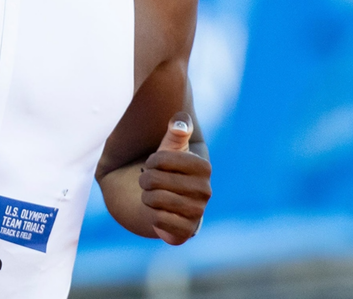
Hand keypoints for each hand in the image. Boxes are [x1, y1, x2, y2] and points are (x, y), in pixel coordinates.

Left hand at [139, 112, 211, 245]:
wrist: (169, 204)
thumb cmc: (169, 171)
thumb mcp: (172, 148)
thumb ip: (176, 131)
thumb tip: (179, 123)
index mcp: (204, 167)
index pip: (161, 159)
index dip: (151, 161)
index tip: (155, 164)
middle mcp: (206, 190)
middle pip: (154, 180)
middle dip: (146, 180)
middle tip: (152, 182)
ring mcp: (198, 212)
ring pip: (154, 199)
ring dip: (147, 197)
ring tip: (153, 195)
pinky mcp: (186, 230)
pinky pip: (157, 219)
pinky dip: (151, 215)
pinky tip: (159, 212)